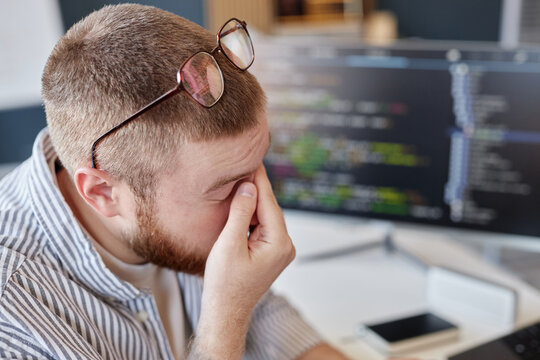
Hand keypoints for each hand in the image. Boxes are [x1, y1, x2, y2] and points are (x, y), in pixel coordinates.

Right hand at [193, 165, 294, 357]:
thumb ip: (241, 213)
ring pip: (265, 216)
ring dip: (251, 202)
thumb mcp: (229, 244)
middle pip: (269, 207)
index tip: (252, 158)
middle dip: (255, 188)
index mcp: (279, 243)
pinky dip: (251, 215)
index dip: (258, 179)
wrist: (225, 312)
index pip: (269, 202)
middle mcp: (285, 246)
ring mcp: (280, 250)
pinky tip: (239, 204)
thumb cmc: (225, 284)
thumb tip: (249, 186)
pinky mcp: (271, 252)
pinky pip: (262, 226)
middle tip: (242, 164)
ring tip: (238, 180)